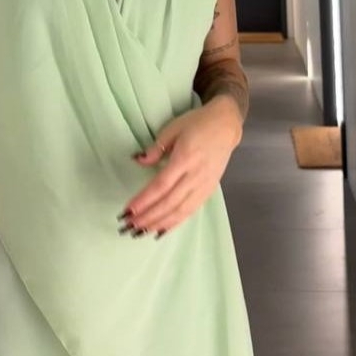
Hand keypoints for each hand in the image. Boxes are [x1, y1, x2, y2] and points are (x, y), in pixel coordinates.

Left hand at [120, 99, 241, 236]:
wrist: (226, 126)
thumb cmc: (197, 123)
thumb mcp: (173, 128)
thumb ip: (156, 148)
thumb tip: (138, 161)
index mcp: (186, 157)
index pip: (162, 184)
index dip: (144, 199)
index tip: (128, 210)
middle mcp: (196, 175)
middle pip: (170, 202)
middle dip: (148, 216)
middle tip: (129, 225)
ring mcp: (204, 185)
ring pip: (181, 211)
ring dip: (160, 223)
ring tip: (141, 232)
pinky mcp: (209, 191)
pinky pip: (191, 211)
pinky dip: (175, 223)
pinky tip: (161, 230)